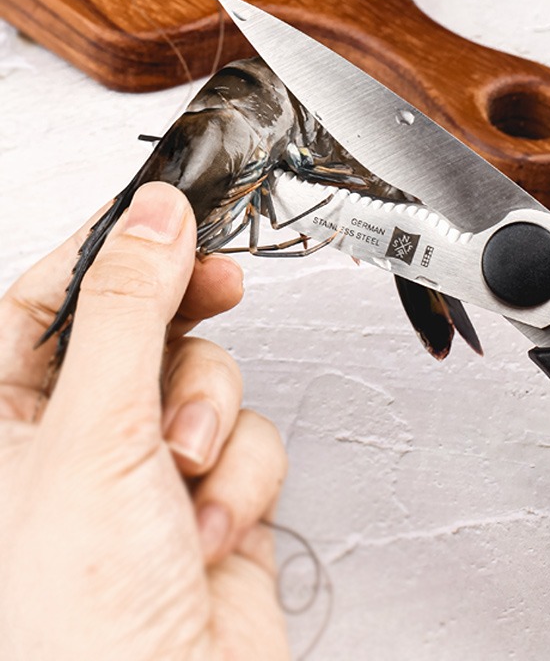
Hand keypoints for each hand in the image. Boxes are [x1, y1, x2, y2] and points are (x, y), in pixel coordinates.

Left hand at [0, 183, 289, 660]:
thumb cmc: (76, 628)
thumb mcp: (93, 434)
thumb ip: (125, 311)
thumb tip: (150, 219)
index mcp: (3, 420)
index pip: (49, 297)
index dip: (109, 247)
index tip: (166, 207)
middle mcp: (76, 440)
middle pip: (143, 328)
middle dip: (185, 318)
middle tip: (218, 284)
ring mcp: (150, 469)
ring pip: (208, 380)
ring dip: (213, 419)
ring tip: (186, 475)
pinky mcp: (212, 496)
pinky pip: (247, 438)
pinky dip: (243, 476)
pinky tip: (211, 527)